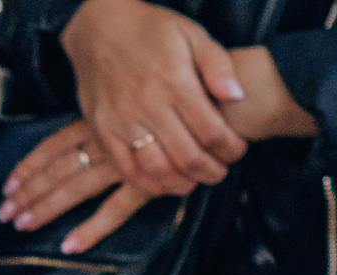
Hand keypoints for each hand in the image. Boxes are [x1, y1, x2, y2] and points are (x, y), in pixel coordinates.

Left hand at [2, 50, 309, 253]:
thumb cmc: (197, 90)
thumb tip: (102, 141)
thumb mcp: (151, 98)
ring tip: (21, 225)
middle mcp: (111, 138)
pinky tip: (69, 243)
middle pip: (60, 168)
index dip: (33, 165)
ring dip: (47, 206)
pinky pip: (117, 208)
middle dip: (30, 191)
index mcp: (108, 117)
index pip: (58, 144)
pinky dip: (93, 227)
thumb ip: (127, 118)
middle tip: (4, 211)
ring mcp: (131, 160)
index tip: (10, 183)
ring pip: (78, 186)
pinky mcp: (155, 181)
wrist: (237, 96)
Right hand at [58, 0, 247, 197]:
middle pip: (188, 157)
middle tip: (221, 171)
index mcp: (176, 82)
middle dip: (212, 171)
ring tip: (196, 180)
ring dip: (183, 183)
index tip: (238, 150)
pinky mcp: (103, 131)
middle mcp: (149, 105)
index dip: (231, 149)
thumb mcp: (192, 34)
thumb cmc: (151, 31)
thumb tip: (237, 96)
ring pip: (159, 170)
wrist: (99, 28)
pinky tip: (165, 184)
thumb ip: (218, 65)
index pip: (212, 132)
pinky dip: (149, 185)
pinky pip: (127, 170)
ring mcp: (123, 121)